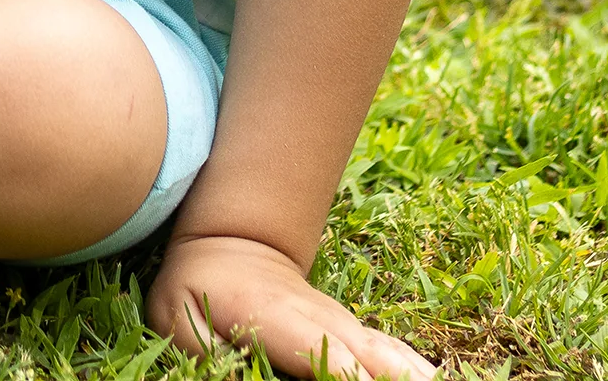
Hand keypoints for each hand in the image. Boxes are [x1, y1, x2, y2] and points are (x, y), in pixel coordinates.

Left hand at [145, 234, 434, 380]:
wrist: (226, 240)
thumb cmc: (195, 285)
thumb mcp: (177, 315)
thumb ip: (206, 348)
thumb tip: (238, 372)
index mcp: (269, 312)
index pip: (311, 345)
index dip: (340, 369)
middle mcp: (311, 314)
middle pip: (355, 350)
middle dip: (385, 374)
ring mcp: (333, 317)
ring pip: (375, 346)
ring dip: (404, 368)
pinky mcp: (344, 325)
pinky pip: (380, 346)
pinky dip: (405, 362)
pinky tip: (430, 376)